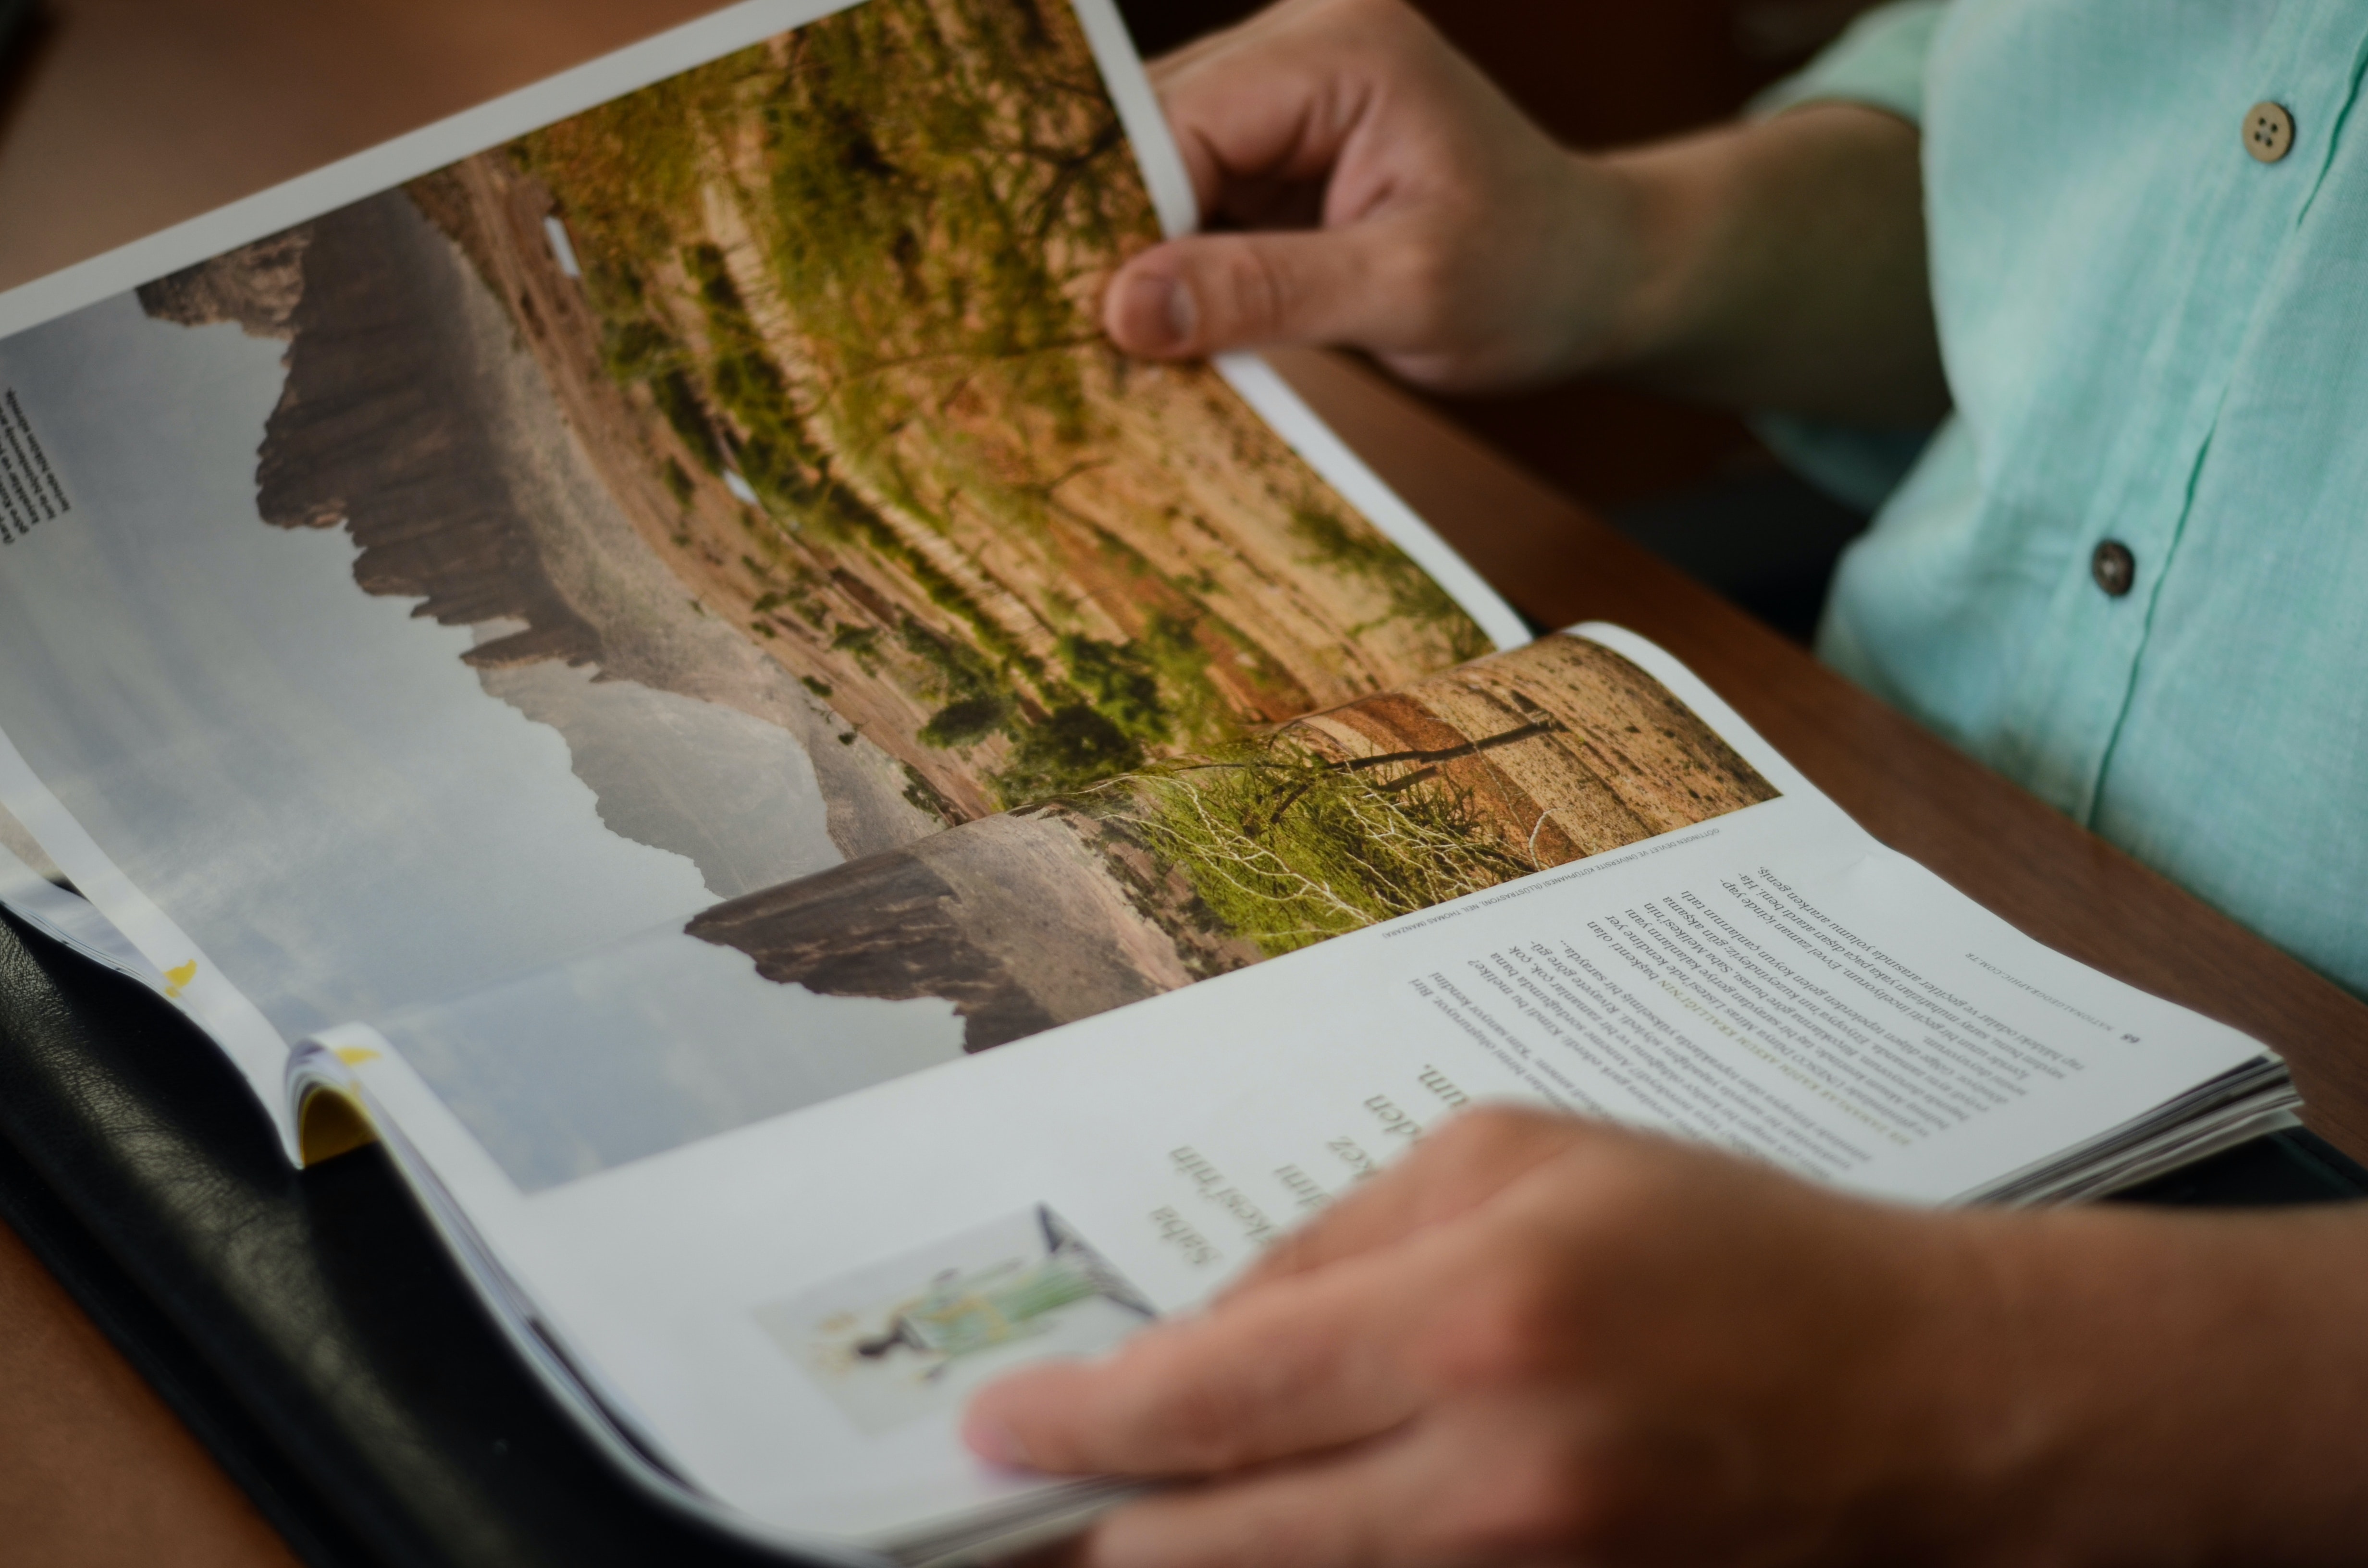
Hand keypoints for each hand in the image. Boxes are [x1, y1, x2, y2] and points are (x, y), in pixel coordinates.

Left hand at [967, 1108, 2367, 1566]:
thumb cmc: (1725, 1249)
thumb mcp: (1517, 1162)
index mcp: (1473, 1319)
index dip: (1075, 1427)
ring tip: (1129, 1518)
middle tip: (1022, 1500)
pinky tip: (1271, 1530)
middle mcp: (1490, 1481)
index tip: (993, 1435)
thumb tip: (1204, 1334)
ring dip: (1192, 1559)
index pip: (1204, 1400)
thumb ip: (1338, 1238)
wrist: (1926, 1400)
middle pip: (1215, 1545)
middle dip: (1100, 1527)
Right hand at [1105, 0, 1948, 420]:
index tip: (1088, 322)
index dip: (1118, 223)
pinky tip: (1177, 320)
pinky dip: (1182, 259)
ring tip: (1138, 343)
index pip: (1177, 123)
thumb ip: (1265, 291)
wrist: (1599, 274)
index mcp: (1342, 49)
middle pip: (1152, 134)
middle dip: (1124, 238)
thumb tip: (1124, 307)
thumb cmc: (1532, 278)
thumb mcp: (1406, 296)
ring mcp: (1288, 83)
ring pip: (1158, 166)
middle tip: (1094, 345)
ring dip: (1147, 254)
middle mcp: (1304, 39)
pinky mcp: (1281, 136)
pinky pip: (1193, 191)